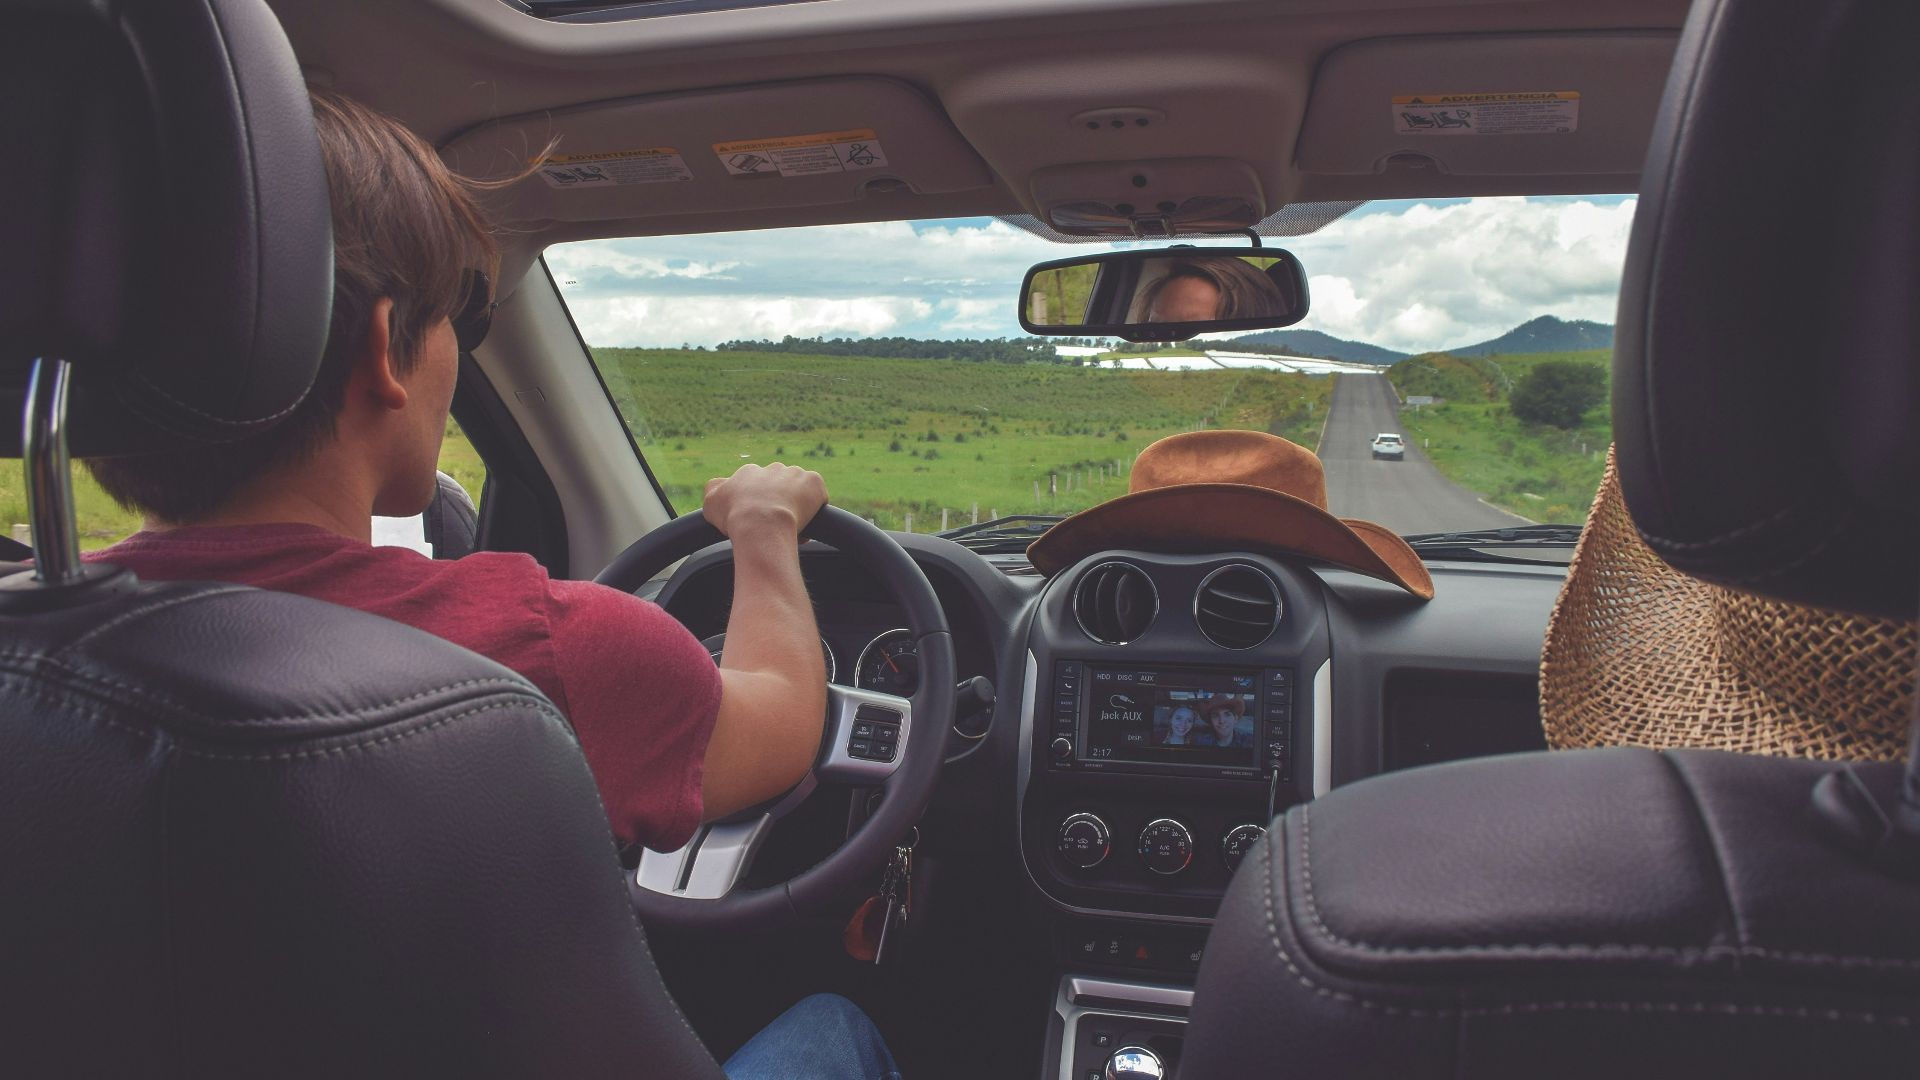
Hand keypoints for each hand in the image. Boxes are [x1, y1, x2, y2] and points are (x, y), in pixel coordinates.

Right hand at [702, 463, 827, 538]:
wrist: (761, 524)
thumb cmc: (735, 517)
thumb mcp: (710, 503)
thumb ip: (713, 489)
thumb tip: (719, 485)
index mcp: (749, 472)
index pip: (755, 486)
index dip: (758, 506)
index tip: (759, 522)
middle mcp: (772, 468)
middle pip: (778, 487)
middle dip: (778, 504)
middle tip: (775, 526)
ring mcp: (795, 474)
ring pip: (799, 491)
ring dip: (797, 507)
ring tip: (791, 529)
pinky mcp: (814, 482)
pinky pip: (818, 496)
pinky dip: (815, 509)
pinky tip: (807, 525)